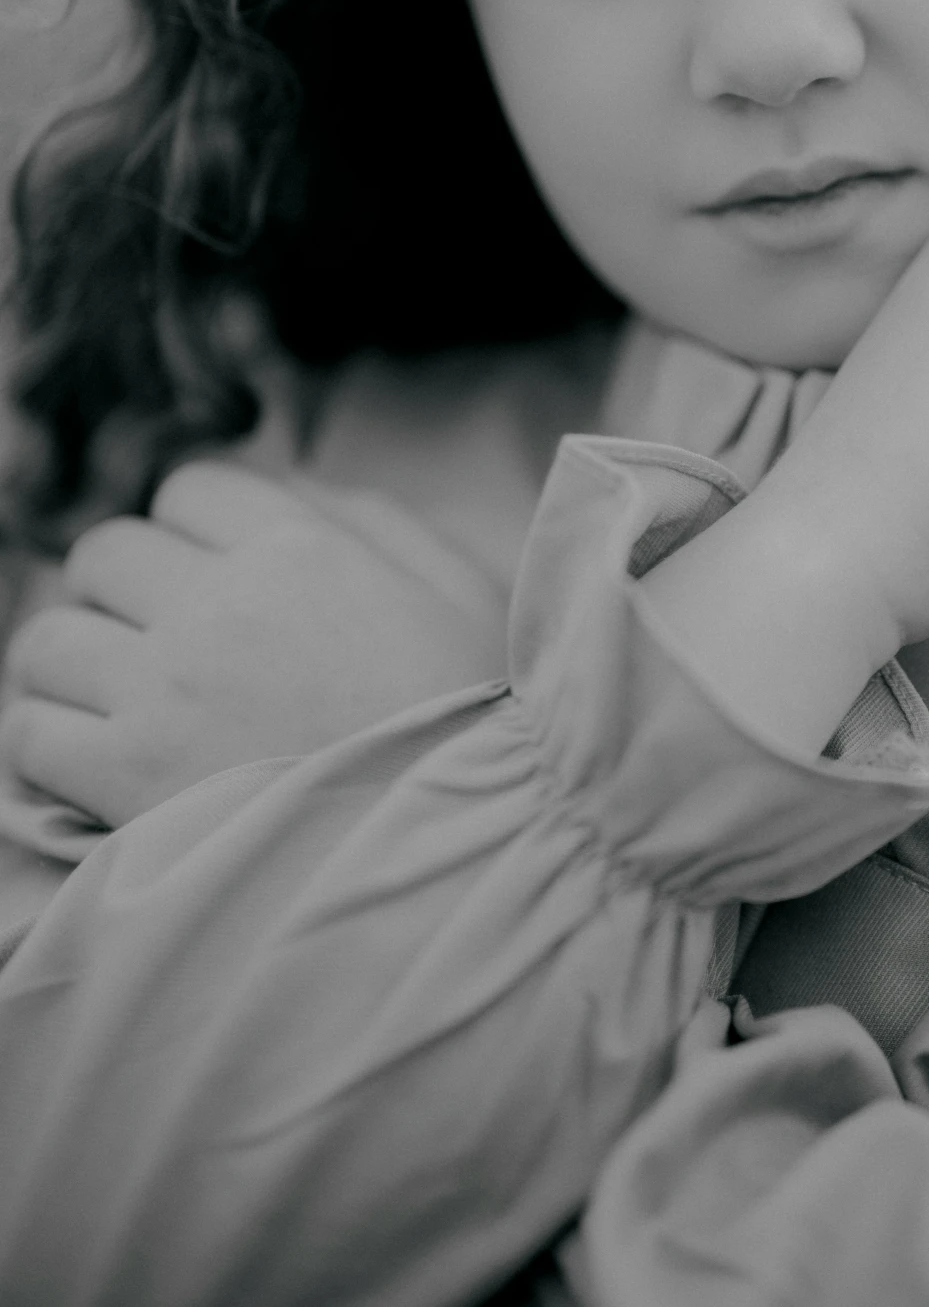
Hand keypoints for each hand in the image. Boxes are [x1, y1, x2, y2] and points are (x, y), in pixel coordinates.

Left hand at [0, 461, 508, 828]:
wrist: (456, 852)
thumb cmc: (473, 724)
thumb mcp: (457, 591)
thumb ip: (377, 522)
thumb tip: (298, 488)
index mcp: (303, 546)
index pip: (189, 489)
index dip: (192, 529)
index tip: (210, 574)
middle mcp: (223, 602)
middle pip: (104, 552)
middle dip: (121, 589)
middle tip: (156, 640)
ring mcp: (168, 687)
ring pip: (49, 639)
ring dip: (75, 666)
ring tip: (116, 702)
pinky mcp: (126, 775)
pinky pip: (29, 732)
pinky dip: (50, 744)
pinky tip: (95, 762)